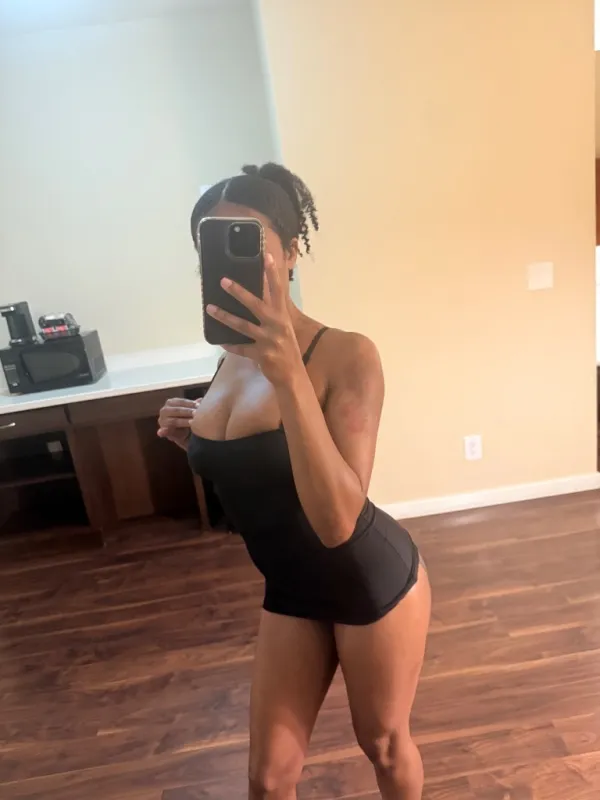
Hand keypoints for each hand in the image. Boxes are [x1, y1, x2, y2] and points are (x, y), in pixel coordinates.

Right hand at [157, 397, 198, 447]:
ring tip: (193, 422)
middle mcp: (164, 410)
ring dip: (183, 421)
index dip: (190, 403)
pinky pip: (163, 431)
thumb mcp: (190, 411)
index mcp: (171, 402)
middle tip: (197, 414)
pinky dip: (163, 432)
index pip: (181, 402)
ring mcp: (162, 420)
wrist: (182, 433)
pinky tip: (163, 432)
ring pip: (174, 421)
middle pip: (177, 410)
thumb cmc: (186, 418)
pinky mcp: (162, 431)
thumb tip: (201, 399)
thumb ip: (194, 405)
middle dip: (188, 412)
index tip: (199, 405)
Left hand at [206, 254, 302, 385]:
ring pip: (242, 325)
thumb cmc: (287, 349)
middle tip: (223, 281)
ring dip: (224, 316)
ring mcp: (269, 340)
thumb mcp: (284, 328)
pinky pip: (241, 348)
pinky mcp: (261, 355)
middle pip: (256, 304)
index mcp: (283, 316)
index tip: (266, 256)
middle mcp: (277, 325)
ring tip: (210, 308)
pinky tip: (220, 341)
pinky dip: (230, 345)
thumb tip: (255, 299)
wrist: (293, 376)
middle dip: (239, 292)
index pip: (279, 290)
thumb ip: (273, 314)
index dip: (273, 273)